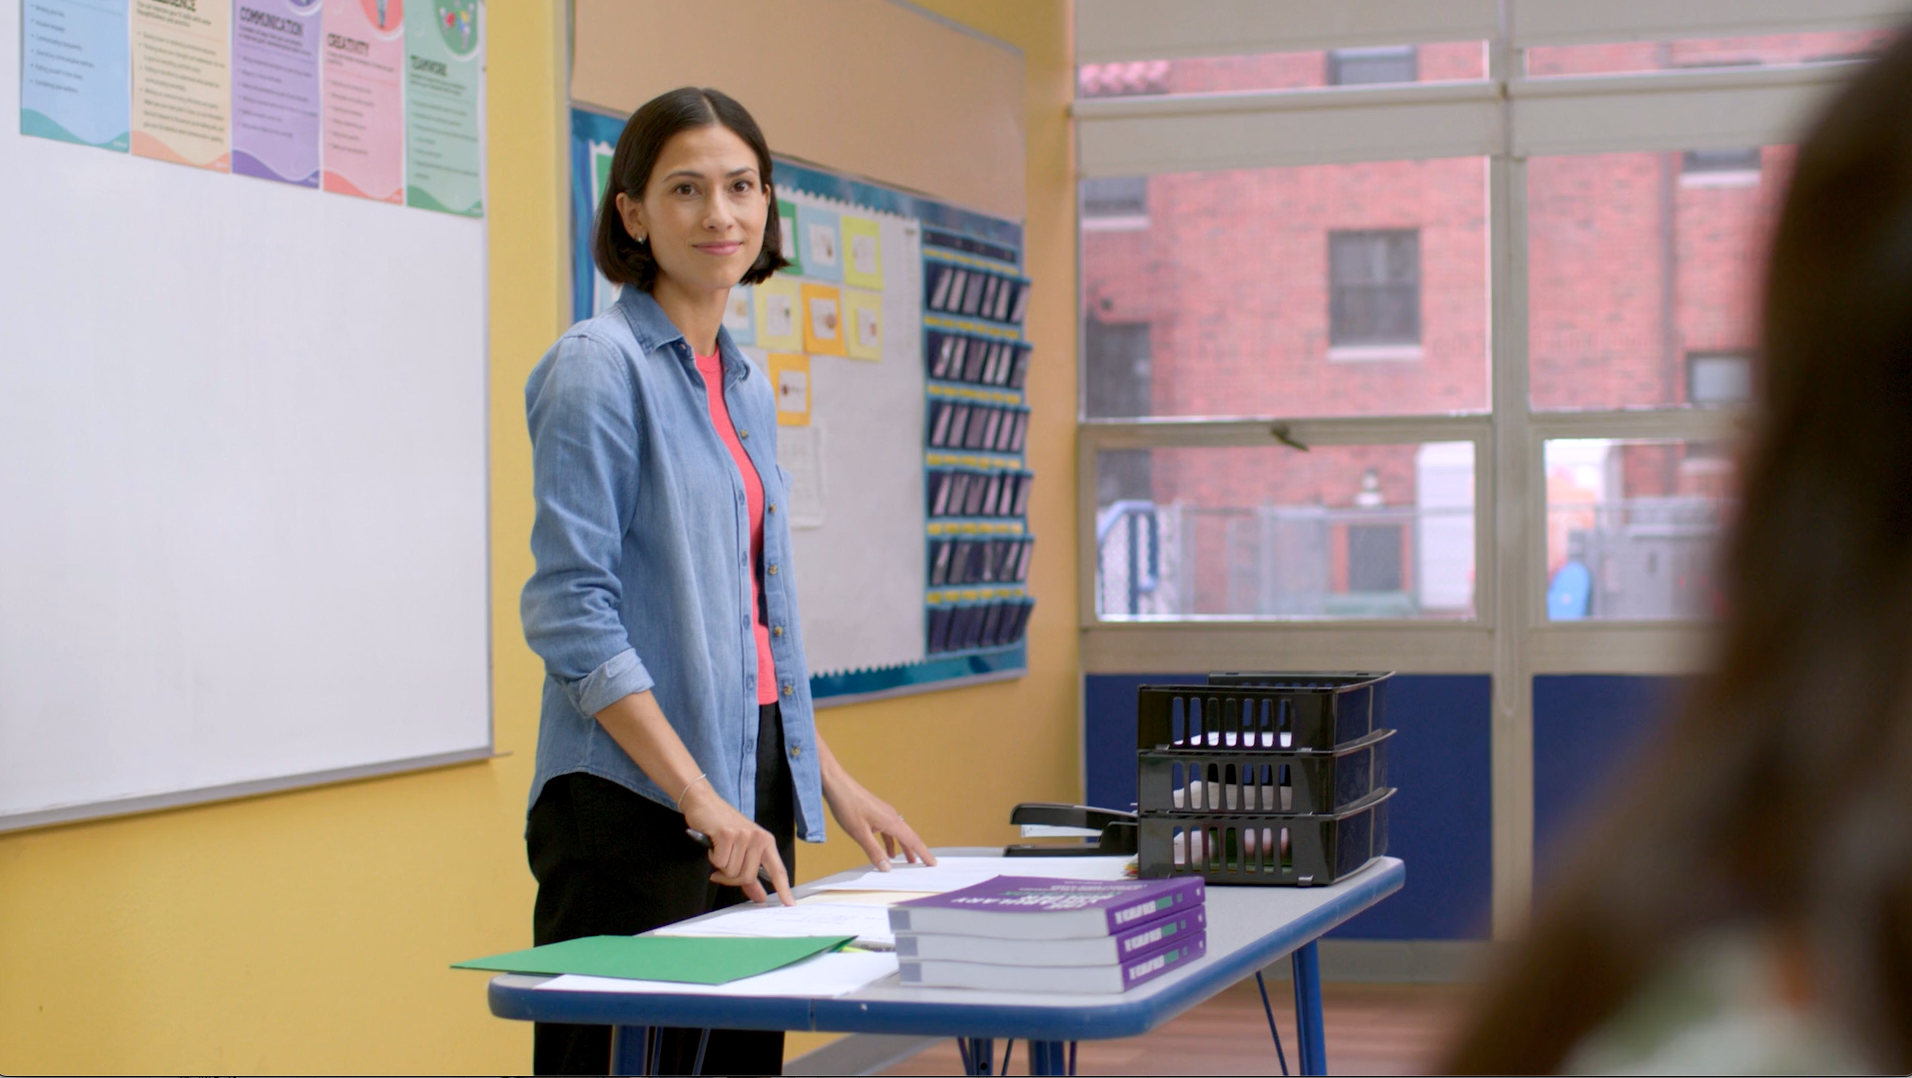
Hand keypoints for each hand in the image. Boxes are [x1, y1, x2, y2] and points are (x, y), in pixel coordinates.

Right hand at [680, 782, 792, 904]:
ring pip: (732, 872)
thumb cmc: (724, 826)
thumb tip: (760, 896)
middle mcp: (758, 838)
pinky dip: (713, 858)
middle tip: (721, 869)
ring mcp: (743, 835)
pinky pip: (720, 862)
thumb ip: (751, 875)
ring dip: (720, 867)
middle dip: (731, 878)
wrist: (705, 802)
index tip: (789, 904)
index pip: (777, 870)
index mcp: (766, 842)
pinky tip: (713, 846)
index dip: (783, 888)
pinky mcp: (727, 834)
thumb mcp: (742, 849)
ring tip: (719, 852)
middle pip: (747, 877)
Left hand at [822, 769, 935, 871]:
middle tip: (924, 866)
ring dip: (903, 847)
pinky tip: (887, 850)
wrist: (836, 784)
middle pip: (908, 837)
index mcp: (891, 821)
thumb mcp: (860, 834)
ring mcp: (884, 813)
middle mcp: (891, 816)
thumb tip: (887, 868)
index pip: (913, 840)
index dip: (924, 853)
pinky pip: (888, 830)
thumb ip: (874, 852)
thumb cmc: (847, 805)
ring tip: (907, 861)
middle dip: (916, 852)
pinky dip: (891, 841)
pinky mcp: (876, 812)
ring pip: (898, 833)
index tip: (933, 863)